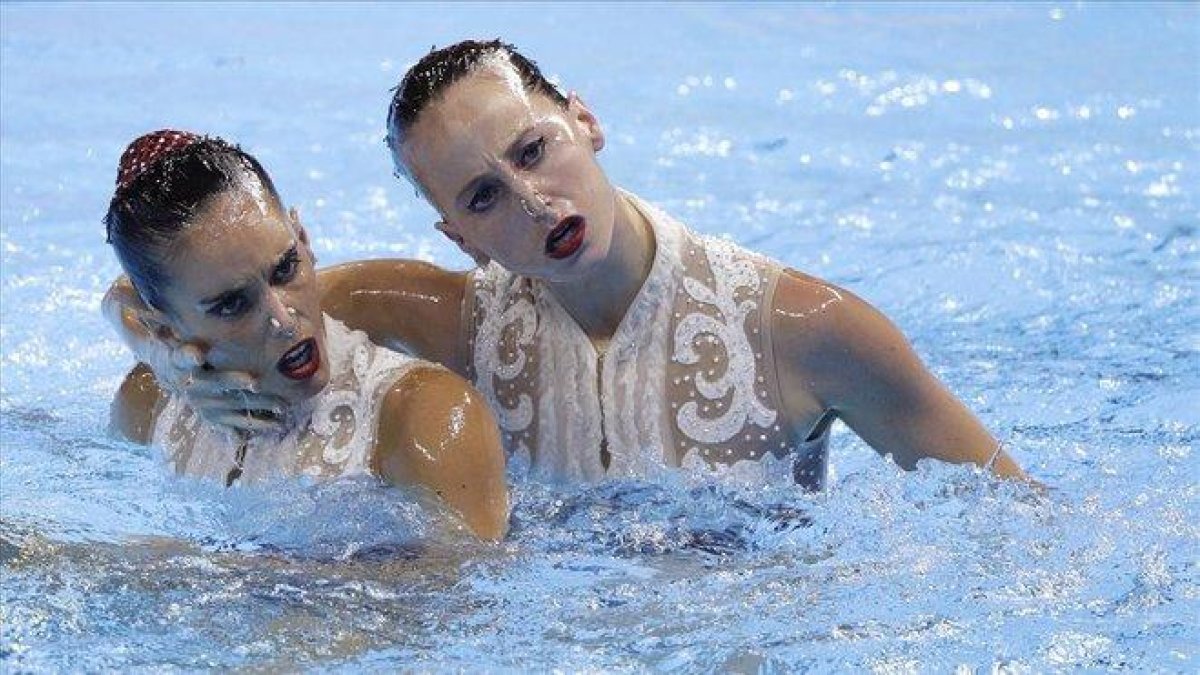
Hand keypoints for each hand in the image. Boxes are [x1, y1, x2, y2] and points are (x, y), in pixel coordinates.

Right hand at [103, 276, 287, 432]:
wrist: (170, 372)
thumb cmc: (174, 341)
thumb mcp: (165, 324)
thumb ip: (157, 308)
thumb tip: (126, 283)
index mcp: (175, 361)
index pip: (178, 357)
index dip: (185, 355)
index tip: (196, 353)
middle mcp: (188, 384)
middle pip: (209, 384)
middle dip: (230, 382)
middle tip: (253, 381)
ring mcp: (200, 403)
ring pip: (227, 405)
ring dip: (251, 405)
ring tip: (278, 403)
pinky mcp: (212, 416)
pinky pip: (232, 423)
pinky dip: (251, 425)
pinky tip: (273, 425)